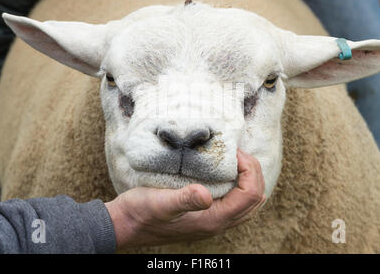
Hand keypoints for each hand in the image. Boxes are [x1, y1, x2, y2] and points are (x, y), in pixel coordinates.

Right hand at [105, 149, 265, 248]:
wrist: (125, 226)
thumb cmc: (141, 213)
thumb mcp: (161, 203)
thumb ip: (185, 200)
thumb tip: (206, 195)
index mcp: (213, 220)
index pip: (250, 195)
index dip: (249, 170)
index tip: (234, 152)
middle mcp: (218, 223)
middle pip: (254, 200)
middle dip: (253, 174)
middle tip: (238, 153)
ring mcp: (212, 221)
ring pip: (246, 204)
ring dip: (247, 180)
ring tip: (235, 160)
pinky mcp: (204, 216)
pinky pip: (233, 203)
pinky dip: (237, 186)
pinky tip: (223, 172)